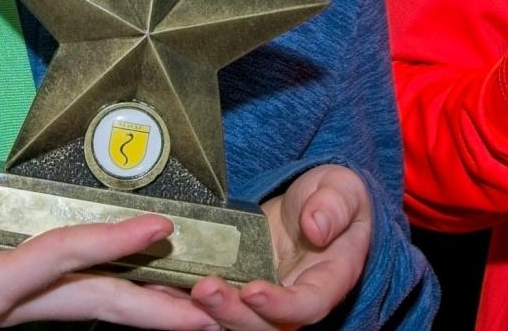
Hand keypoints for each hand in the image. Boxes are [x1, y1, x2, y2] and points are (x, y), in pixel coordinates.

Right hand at [0, 183, 220, 327]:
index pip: (60, 259)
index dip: (109, 242)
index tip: (156, 226)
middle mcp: (15, 306)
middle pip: (98, 304)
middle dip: (155, 307)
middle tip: (211, 307)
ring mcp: (26, 308)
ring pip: (100, 308)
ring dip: (151, 308)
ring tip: (204, 306)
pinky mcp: (30, 300)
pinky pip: (89, 301)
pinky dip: (127, 297)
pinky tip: (159, 290)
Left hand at [183, 164, 371, 328]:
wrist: (312, 206)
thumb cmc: (332, 200)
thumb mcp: (342, 191)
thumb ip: (334, 206)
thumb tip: (316, 226)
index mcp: (328, 281)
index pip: (307, 306)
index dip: (281, 306)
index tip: (253, 290)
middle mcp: (295, 301)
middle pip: (264, 325)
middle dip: (232, 312)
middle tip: (205, 288)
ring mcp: (264, 301)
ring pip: (235, 321)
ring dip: (208, 311)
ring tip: (182, 288)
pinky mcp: (238, 293)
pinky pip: (213, 305)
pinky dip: (188, 301)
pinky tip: (166, 282)